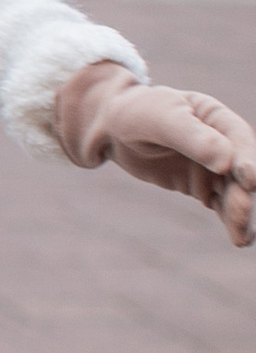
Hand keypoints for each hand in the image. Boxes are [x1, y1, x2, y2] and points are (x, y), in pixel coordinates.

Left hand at [55, 60, 255, 246]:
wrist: (111, 130)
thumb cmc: (135, 114)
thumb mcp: (159, 118)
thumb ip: (191, 137)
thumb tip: (226, 162)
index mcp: (214, 116)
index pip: (237, 138)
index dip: (246, 159)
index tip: (249, 180)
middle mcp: (221, 141)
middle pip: (238, 169)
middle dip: (241, 193)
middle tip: (241, 213)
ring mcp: (211, 166)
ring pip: (231, 191)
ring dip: (238, 213)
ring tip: (242, 238)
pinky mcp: (199, 186)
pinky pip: (218, 204)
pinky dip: (228, 220)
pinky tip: (240, 238)